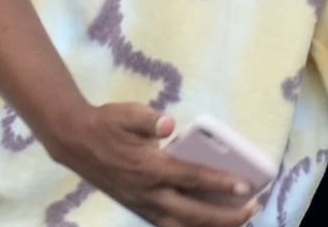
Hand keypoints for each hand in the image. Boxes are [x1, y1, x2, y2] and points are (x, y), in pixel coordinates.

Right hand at [39, 102, 259, 226]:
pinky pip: (168, 225)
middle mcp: (148, 193)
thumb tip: (168, 123)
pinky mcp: (139, 208)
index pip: (192, 178)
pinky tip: (205, 222)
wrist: (75, 142)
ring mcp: (143, 205)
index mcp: (150, 168)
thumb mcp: (126, 113)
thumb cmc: (106, 124)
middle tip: (252, 210)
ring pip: (181, 226)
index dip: (221, 184)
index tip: (246, 187)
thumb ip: (148, 119)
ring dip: (210, 226)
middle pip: (193, 214)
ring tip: (237, 221)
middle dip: (225, 216)